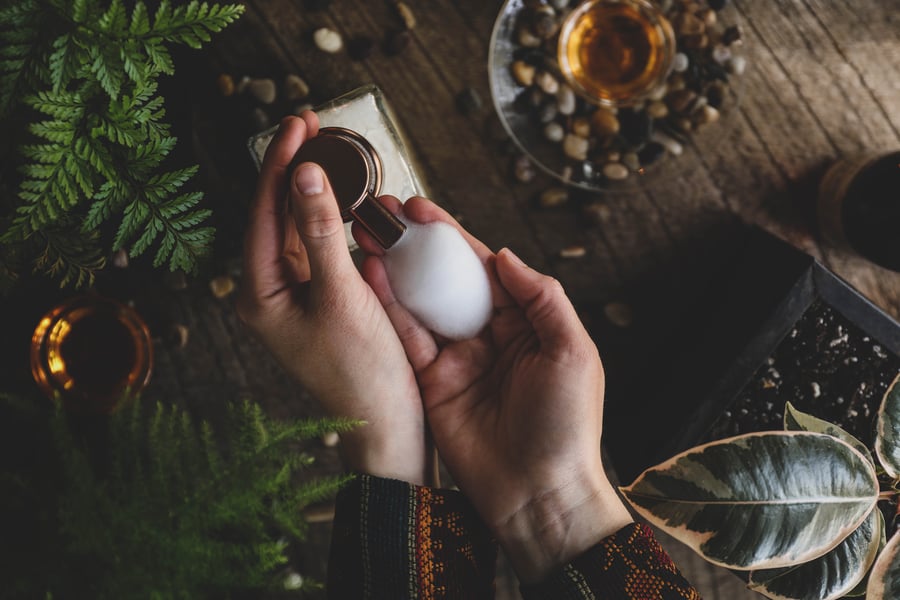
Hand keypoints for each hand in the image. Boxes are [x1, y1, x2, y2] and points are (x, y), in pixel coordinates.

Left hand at [237, 114, 427, 484]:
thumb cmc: (362, 371)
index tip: (298, 122)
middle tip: (313, 126)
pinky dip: (332, 223)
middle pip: (276, 217)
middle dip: (294, 170)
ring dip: (314, 193)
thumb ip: (320, 231)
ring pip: (298, 231)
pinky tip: (347, 201)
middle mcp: (268, 294)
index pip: (263, 213)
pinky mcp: (319, 304)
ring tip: (330, 153)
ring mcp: (293, 299)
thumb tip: (303, 172)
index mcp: (258, 294)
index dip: (279, 163)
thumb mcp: (341, 294)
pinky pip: (319, 252)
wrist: (386, 426)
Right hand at [355, 196, 632, 581]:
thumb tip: (503, 256)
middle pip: (447, 281)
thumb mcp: (573, 353)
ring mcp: (456, 361)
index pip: (485, 270)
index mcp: (525, 326)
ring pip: (421, 306)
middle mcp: (487, 338)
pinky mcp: (430, 385)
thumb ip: (543, 298)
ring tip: (368, 236)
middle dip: (418, 248)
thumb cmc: (567, 426)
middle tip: (386, 214)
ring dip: (397, 271)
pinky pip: (406, 341)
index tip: (423, 211)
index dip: (455, 238)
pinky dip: (387, 310)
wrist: (537, 496)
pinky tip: (369, 278)